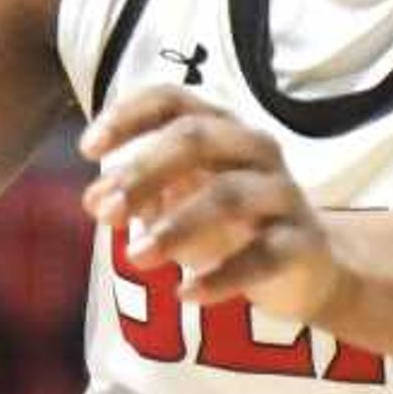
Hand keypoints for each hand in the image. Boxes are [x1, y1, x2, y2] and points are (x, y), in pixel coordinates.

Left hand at [80, 86, 337, 320]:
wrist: (304, 266)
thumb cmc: (232, 221)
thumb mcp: (181, 200)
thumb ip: (138, 195)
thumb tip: (94, 199)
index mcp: (222, 127)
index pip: (173, 100)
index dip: (128, 117)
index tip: (88, 150)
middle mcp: (256, 148)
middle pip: (196, 140)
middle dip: (143, 173)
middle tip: (105, 213)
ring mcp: (283, 193)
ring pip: (229, 195)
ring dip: (176, 225)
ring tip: (135, 257)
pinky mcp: (301, 242)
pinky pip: (262, 256)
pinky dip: (221, 276)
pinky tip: (184, 293)